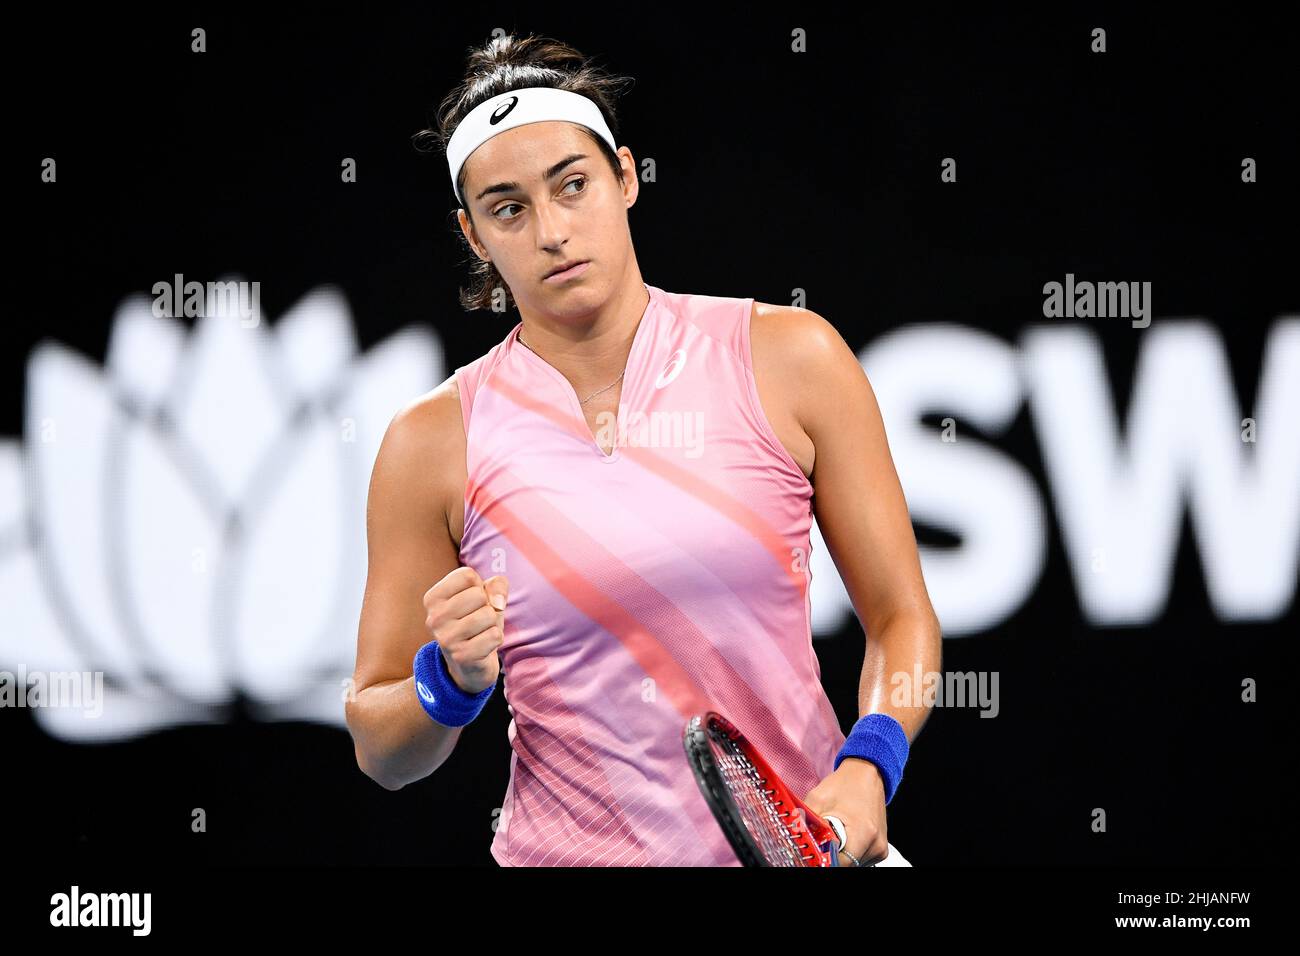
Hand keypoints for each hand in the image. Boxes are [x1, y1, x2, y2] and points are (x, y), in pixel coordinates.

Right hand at [422, 566, 508, 693]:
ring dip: (492, 624)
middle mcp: (434, 618)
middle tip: (477, 621)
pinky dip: (496, 639)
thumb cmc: (476, 622)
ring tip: (480, 633)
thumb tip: (497, 601)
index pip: (467, 575)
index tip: (472, 603)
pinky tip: (484, 646)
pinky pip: (495, 635)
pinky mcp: (462, 656)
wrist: (469, 665)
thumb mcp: (485, 597)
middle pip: (479, 595)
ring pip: (489, 614)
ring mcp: (446, 638)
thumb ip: (496, 585)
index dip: (479, 587)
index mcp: (433, 598)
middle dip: (487, 607)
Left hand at [802, 757, 889, 865]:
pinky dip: (849, 851)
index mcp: (863, 833)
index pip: (840, 863)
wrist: (866, 773)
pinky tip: (845, 835)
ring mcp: (880, 848)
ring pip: (852, 864)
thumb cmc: (844, 784)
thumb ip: (806, 824)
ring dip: (840, 853)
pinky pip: (859, 859)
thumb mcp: (817, 800)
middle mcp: (876, 844)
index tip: (814, 850)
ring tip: (835, 833)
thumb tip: (796, 842)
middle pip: (846, 865)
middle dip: (830, 854)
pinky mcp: (880, 849)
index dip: (824, 858)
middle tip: (821, 838)